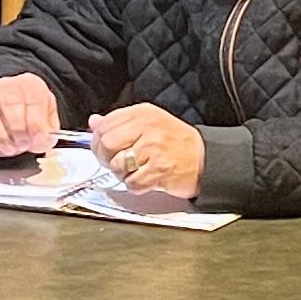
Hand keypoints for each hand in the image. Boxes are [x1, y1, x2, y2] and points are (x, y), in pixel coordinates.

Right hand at [0, 73, 66, 157]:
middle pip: (9, 102)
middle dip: (18, 130)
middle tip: (23, 145)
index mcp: (30, 85)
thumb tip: (43, 139)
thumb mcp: (48, 119)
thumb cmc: (31, 115)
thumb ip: (48, 130)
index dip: (36, 123)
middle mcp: (5, 88)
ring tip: (8, 148)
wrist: (14, 109)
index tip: (39, 139)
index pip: (33, 99)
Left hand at [86, 103, 203, 197]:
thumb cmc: (177, 142)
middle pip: (106, 144)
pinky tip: (147, 178)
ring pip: (117, 165)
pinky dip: (136, 185)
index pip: (105, 124)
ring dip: (123, 174)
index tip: (103, 148)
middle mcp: (147, 128)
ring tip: (137, 170)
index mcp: (143, 114)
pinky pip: (132, 183)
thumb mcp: (149, 123)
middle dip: (106, 158)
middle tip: (117, 162)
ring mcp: (153, 149)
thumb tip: (94, 121)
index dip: (98, 140)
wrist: (205, 159)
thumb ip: (120, 122)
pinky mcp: (158, 170)